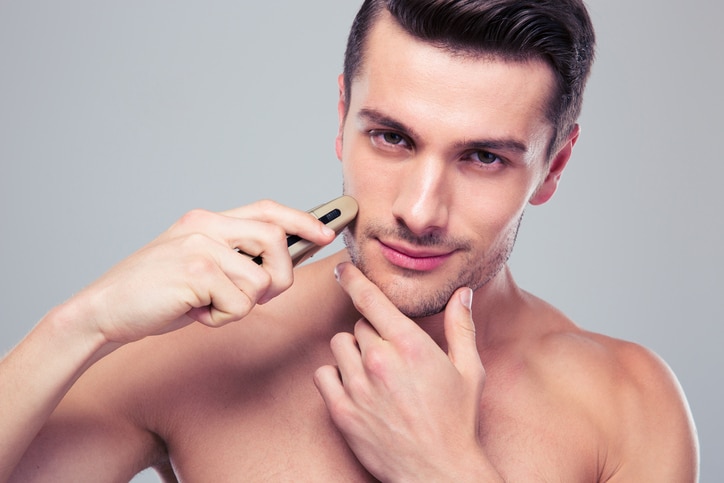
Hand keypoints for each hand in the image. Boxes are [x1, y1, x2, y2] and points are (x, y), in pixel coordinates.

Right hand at [70, 200, 334, 344]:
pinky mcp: (196, 271)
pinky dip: (223, 318)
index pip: (266, 209)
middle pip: (276, 239)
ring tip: (209, 306)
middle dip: (279, 276)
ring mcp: (201, 245)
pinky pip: (241, 303)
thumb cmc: (157, 294)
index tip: (326, 232)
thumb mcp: (199, 265)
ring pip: (261, 279)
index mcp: (207, 219)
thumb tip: (282, 264)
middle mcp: (206, 225)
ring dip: (242, 305)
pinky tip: (195, 313)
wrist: (105, 310)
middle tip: (253, 297)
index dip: (302, 219)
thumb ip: (235, 258)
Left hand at [314, 262, 495, 480]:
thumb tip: (463, 294)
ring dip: (354, 353)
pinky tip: (355, 387)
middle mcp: (380, 361)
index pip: (370, 299)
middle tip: (392, 357)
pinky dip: (335, 376)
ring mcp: (359, 386)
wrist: (438, 471)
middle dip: (373, 334)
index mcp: (410, 345)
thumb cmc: (457, 422)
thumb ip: (461, 327)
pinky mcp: (343, 411)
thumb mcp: (469, 371)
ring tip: (375, 372)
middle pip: (359, 325)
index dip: (353, 279)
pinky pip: (323, 374)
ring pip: (340, 346)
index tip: (341, 269)